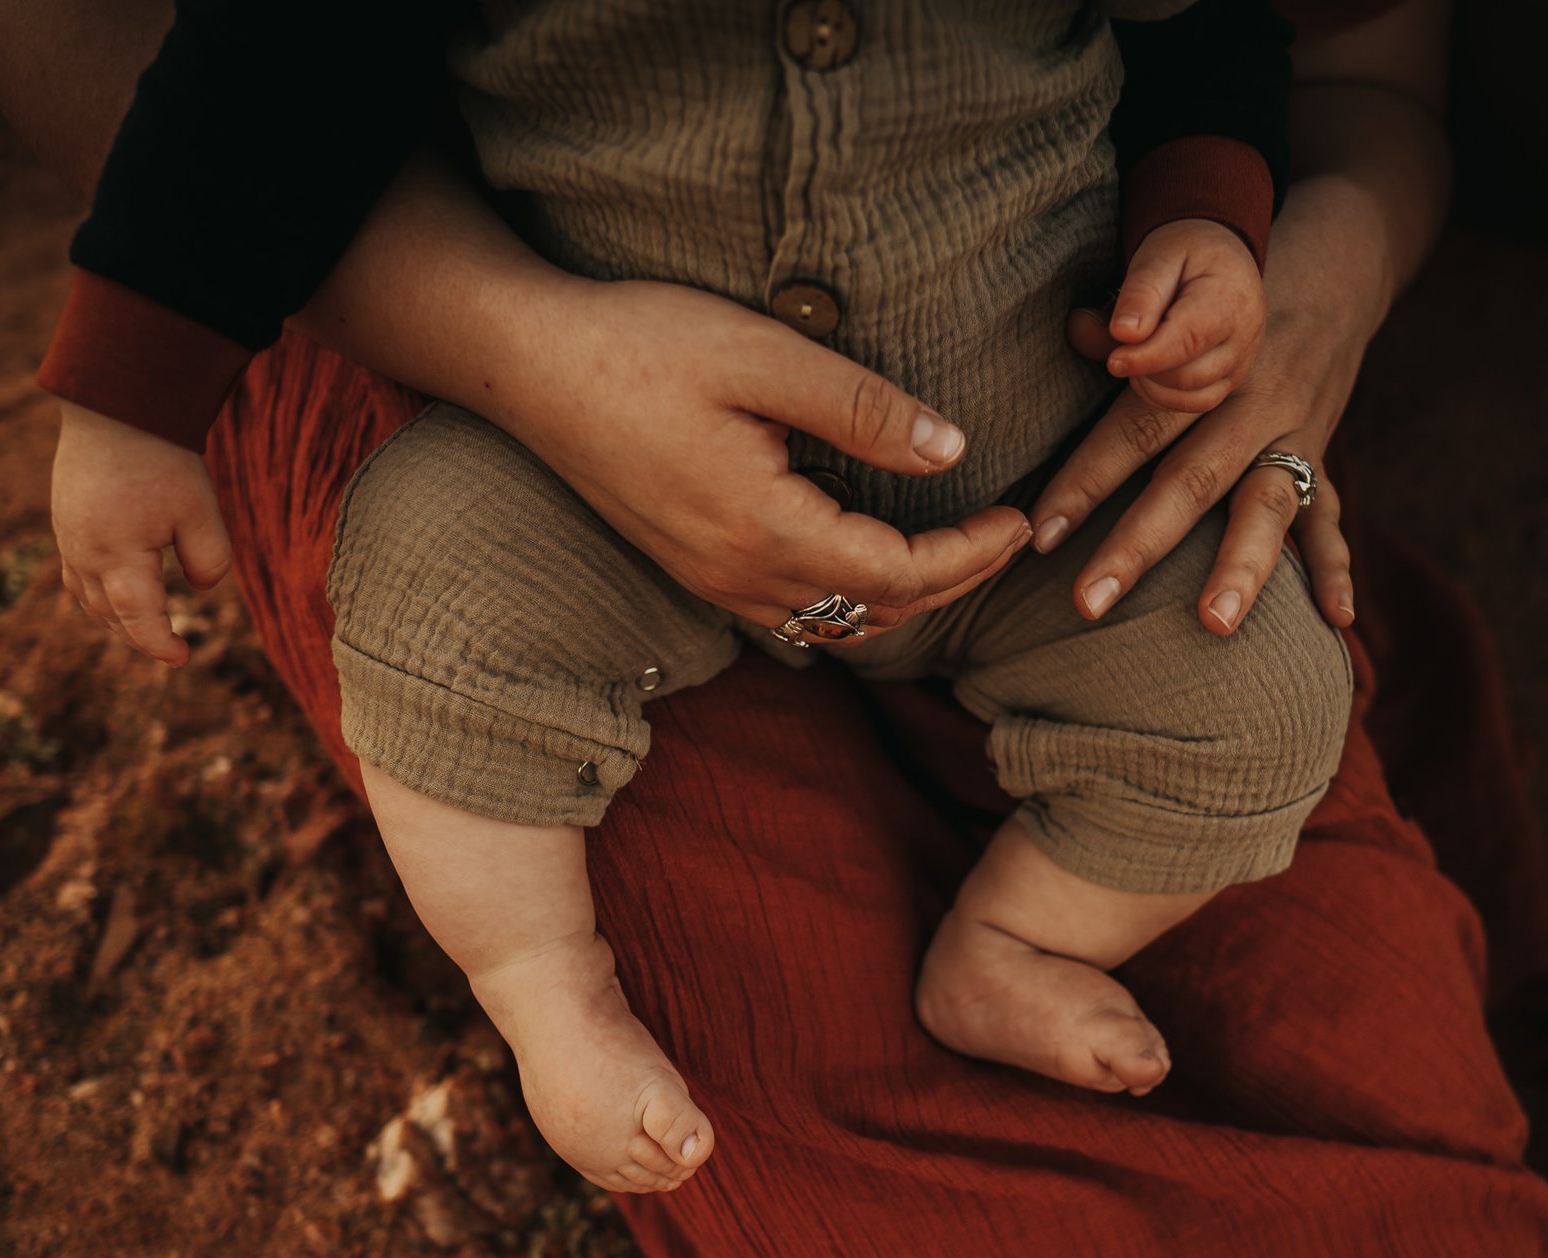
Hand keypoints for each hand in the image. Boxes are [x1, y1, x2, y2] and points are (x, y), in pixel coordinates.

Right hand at [49, 399, 233, 664]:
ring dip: (115, 619)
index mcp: (118, 556)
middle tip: (172, 649)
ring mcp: (68, 537)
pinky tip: (118, 591)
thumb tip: (198, 589)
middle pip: (109, 614)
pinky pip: (76, 573)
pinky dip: (97, 593)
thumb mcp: (200, 512)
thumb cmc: (161, 459)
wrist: (114, 407)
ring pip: (87, 597)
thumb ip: (209, 559)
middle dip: (139, 637)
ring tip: (146, 628)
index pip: (137, 619)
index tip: (182, 658)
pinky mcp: (64, 520)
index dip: (159, 644)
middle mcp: (84, 553)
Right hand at [490, 277, 1031, 633]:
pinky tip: (876, 557)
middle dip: (953, 581)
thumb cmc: (641, 344)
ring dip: (904, 598)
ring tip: (959, 551)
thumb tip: (953, 449)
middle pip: (875, 613)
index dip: (971, 555)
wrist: (527, 364)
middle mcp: (736, 576)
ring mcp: (710, 580)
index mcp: (764, 530)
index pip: (899, 574)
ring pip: (835, 623)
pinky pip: (793, 611)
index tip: (1020, 517)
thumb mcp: (762, 357)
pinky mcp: (693, 565)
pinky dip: (853, 596)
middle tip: (1008, 537)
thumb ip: (862, 408)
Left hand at [1027, 223, 1372, 638]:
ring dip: (1240, 567)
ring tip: (1214, 624)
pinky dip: (1335, 568)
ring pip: (1265, 506)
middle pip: (1189, 482)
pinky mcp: (1323, 460)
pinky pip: (1330, 518)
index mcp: (1199, 372)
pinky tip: (1338, 620)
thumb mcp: (1173, 307)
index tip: (1040, 533)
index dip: (1084, 480)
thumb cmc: (1222, 308)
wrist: (1330, 284)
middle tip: (1088, 603)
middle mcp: (1247, 407)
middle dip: (1137, 546)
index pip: (1133, 430)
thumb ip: (1114, 333)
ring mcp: (1292, 437)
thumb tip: (1071, 329)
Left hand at [1103, 218, 1266, 414]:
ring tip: (1136, 355)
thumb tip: (1123, 334)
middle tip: (1122, 345)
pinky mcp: (1232, 378)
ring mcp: (1242, 362)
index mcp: (1228, 300)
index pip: (1187, 341)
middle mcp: (1244, 337)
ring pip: (1191, 398)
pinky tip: (1148, 374)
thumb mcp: (1158, 256)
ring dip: (1152, 386)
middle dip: (1145, 369)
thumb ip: (1139, 293)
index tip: (1113, 361)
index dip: (1146, 358)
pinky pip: (1198, 403)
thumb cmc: (1187, 253)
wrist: (1223, 257)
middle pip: (1187, 376)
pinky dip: (1166, 397)